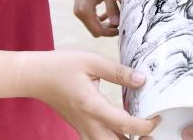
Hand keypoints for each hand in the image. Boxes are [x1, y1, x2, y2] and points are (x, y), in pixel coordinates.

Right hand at [25, 50, 158, 139]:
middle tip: (151, 129)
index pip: (124, 124)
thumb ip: (118, 72)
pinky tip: (124, 127)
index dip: (144, 126)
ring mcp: (82, 128)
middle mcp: (87, 123)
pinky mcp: (80, 127)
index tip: (156, 117)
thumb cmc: (61, 66)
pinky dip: (114, 138)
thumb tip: (143, 79)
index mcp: (91, 106)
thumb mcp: (91, 61)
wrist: (36, 77)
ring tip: (140, 130)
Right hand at [73, 0, 119, 36]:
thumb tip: (118, 24)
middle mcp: (80, 12)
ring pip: (94, 25)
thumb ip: (113, 9)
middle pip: (96, 30)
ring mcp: (79, 10)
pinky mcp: (81, 6)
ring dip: (106, 23)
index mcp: (85, 11)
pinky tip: (109, 13)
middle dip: (109, 29)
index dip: (110, 33)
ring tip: (118, 18)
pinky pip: (91, 18)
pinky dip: (100, 18)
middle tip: (121, 24)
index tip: (121, 29)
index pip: (98, 31)